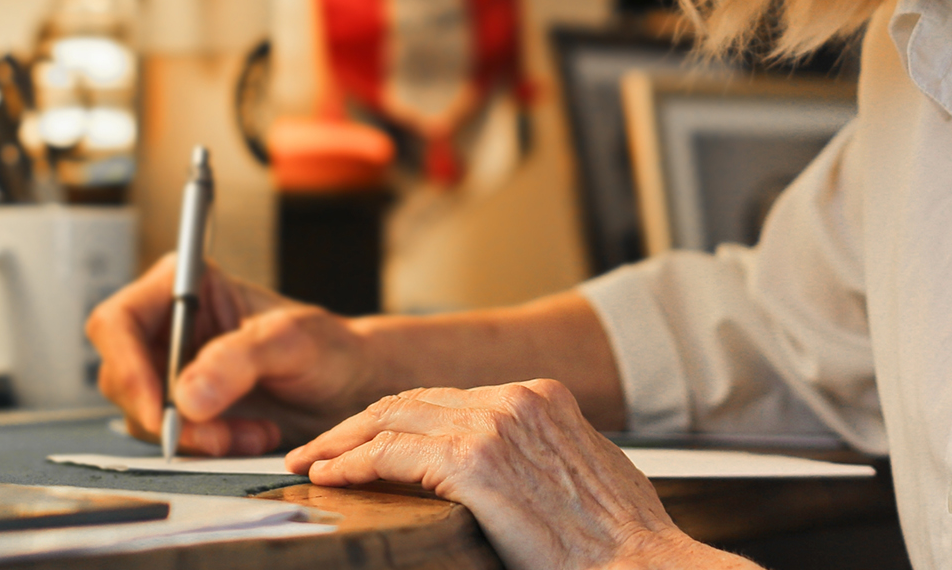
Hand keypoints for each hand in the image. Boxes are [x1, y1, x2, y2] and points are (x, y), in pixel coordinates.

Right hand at [85, 257, 379, 454]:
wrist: (349, 387)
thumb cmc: (328, 347)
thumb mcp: (293, 342)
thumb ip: (239, 359)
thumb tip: (186, 395)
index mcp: (187, 285)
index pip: (118, 320)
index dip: (126, 366)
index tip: (160, 411)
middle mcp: (169, 324)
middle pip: (120, 373)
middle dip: (164, 414)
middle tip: (215, 436)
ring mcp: (171, 367)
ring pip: (142, 412)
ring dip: (192, 435)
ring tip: (252, 433)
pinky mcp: (183, 405)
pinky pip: (169, 435)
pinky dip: (204, 445)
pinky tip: (248, 436)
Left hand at [286, 380, 752, 569]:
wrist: (640, 565)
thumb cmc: (620, 541)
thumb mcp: (588, 473)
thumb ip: (545, 455)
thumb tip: (512, 473)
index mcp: (541, 397)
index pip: (449, 397)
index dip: (399, 418)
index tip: (368, 437)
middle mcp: (516, 399)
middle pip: (413, 400)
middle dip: (359, 423)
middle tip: (320, 446)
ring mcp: (494, 424)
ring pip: (393, 418)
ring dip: (343, 440)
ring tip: (311, 460)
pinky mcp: (474, 461)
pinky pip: (392, 454)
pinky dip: (353, 463)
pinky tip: (330, 476)